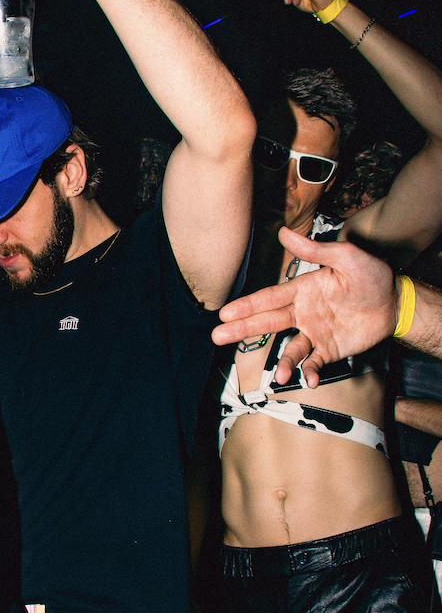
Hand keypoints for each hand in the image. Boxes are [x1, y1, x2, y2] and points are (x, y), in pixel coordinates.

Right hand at [213, 226, 397, 384]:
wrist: (395, 301)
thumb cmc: (372, 275)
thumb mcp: (346, 256)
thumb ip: (315, 250)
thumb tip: (284, 233)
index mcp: (303, 290)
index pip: (269, 298)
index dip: (248, 305)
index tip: (226, 312)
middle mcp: (304, 313)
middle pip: (269, 323)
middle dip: (243, 330)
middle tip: (218, 336)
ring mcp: (316, 333)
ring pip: (291, 349)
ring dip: (284, 362)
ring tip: (278, 375)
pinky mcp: (331, 350)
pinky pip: (315, 363)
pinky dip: (310, 372)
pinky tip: (308, 380)